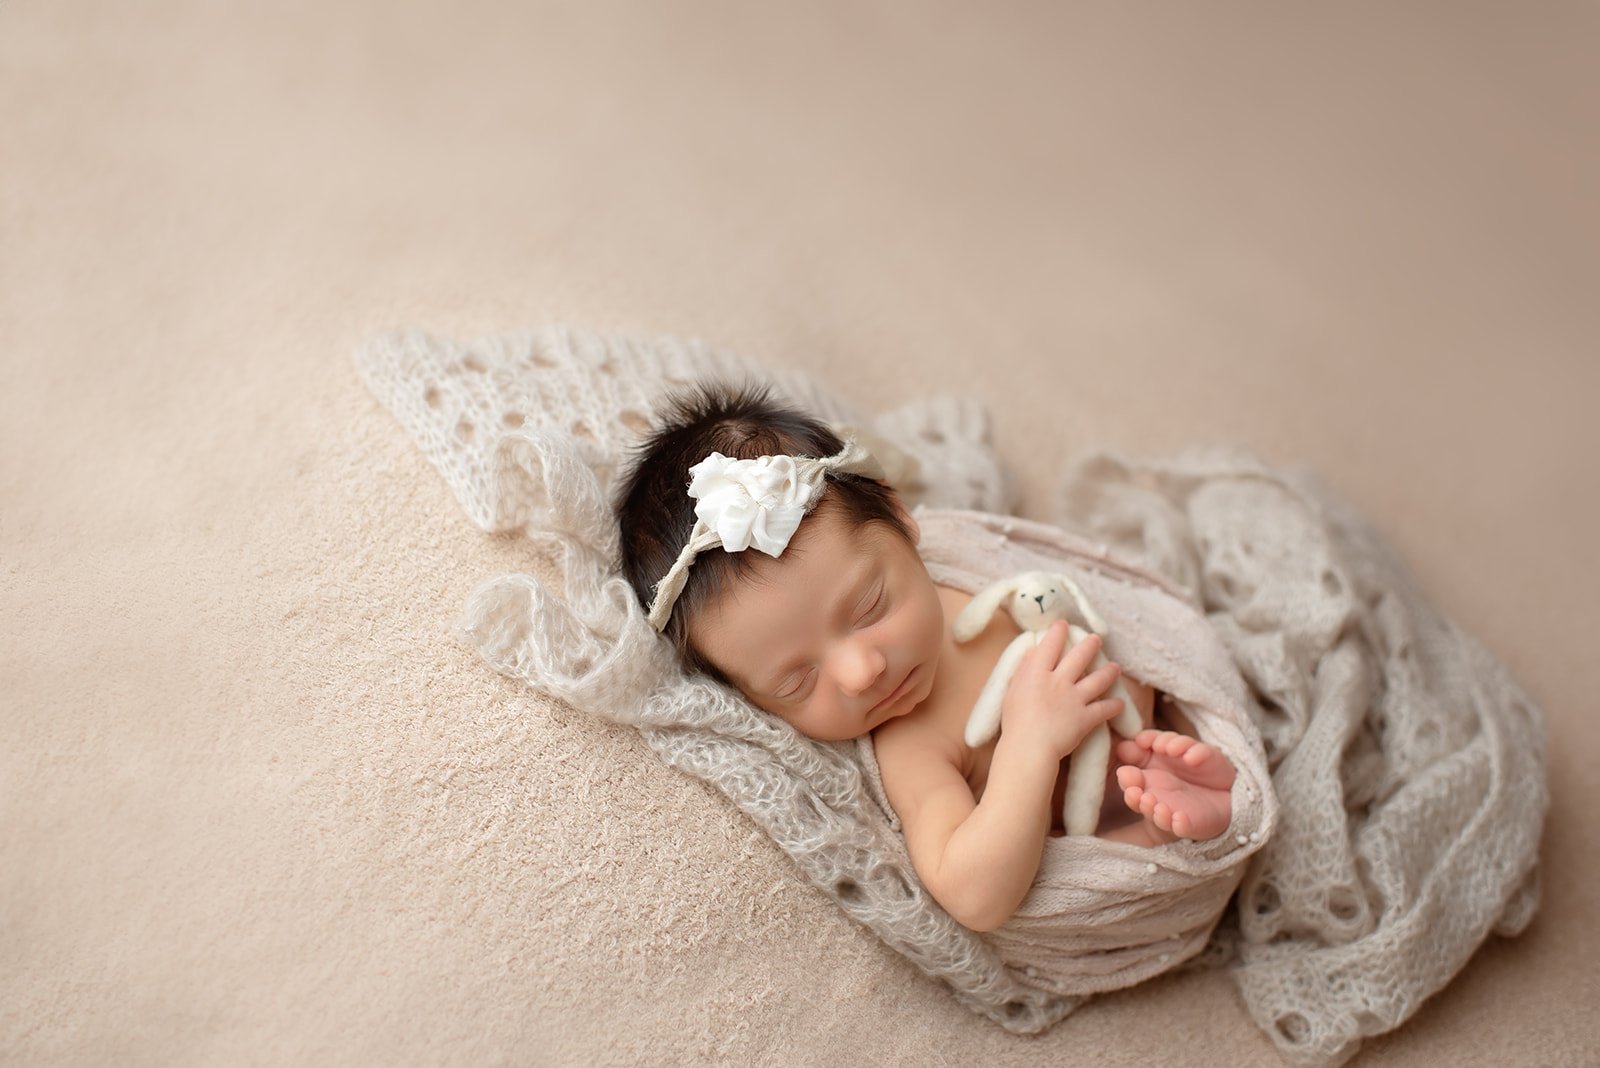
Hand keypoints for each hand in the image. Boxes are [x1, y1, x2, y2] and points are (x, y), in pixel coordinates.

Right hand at [999, 621, 1125, 760]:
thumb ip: (1023, 670)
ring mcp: (1075, 699)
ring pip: (1098, 679)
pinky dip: (1114, 706)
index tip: (1063, 625)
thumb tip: (1033, 652)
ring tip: (1115, 667)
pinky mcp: (1086, 718)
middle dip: (1090, 645)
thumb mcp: (1012, 691)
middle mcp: (1059, 681)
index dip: (1058, 632)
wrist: (1029, 748)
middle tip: (1096, 639)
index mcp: (1038, 673)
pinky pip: (1104, 708)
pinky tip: (1120, 703)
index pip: (1050, 645)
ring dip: (1109, 671)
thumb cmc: (1014, 722)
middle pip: (1079, 657)